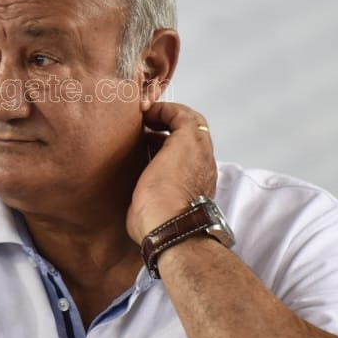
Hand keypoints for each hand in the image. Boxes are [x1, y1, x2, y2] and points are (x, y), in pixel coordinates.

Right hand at [126, 102, 217, 243]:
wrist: (163, 228)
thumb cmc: (168, 190)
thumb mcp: (183, 143)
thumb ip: (184, 122)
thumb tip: (173, 114)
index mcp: (201, 151)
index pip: (189, 118)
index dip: (168, 109)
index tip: (146, 111)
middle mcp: (196, 165)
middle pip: (181, 134)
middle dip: (161, 123)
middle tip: (141, 122)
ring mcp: (182, 181)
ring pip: (170, 151)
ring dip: (155, 141)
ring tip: (136, 140)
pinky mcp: (166, 195)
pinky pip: (160, 169)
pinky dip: (150, 159)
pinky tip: (137, 161)